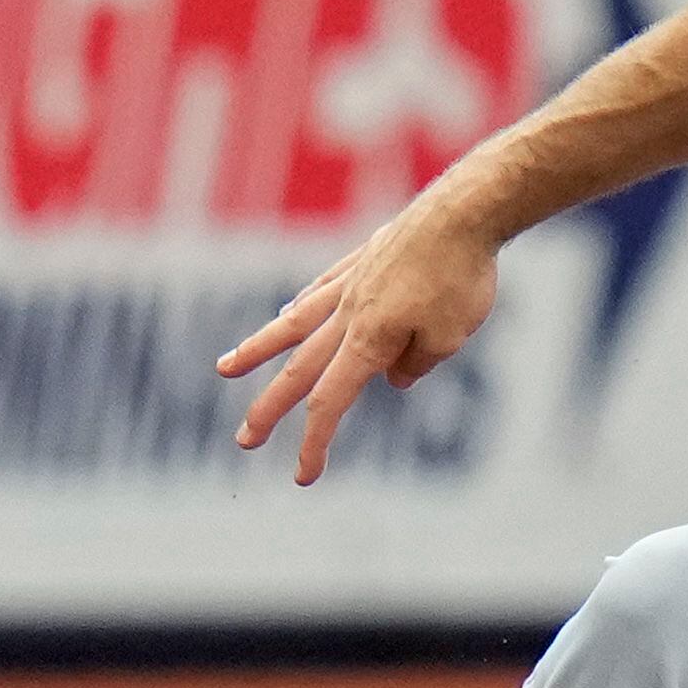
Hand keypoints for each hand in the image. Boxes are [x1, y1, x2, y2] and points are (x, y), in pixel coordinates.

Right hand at [218, 196, 503, 484]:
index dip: (314, 441)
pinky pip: (321, 290)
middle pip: (300, 370)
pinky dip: (301, 307)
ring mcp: (349, 285)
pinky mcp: (361, 260)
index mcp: (369, 341)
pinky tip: (289, 314)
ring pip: (293, 324)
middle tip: (244, 439)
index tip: (303, 475)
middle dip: (270, 409)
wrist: (462, 212)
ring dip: (257, 349)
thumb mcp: (451, 335)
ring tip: (225, 368)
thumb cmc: (462, 277)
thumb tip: (393, 379)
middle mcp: (348, 315)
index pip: (331, 401)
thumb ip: (418, 364)